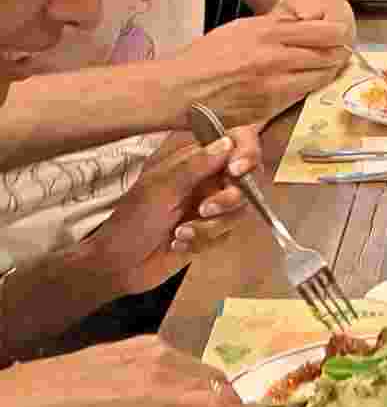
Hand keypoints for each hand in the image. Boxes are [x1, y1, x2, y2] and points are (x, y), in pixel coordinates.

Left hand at [0, 338, 248, 406]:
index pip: (222, 403)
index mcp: (160, 386)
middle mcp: (161, 358)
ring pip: (199, 372)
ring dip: (202, 402)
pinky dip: (181, 387)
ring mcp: (147, 348)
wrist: (9, 403)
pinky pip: (175, 363)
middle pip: (218, 384)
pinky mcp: (132, 347)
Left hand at [89, 127, 262, 295]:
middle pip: (248, 179)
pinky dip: (204, 239)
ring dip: (212, 225)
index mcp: (194, 161)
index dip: (246, 152)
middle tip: (206, 210)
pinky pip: (228, 233)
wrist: (118, 265)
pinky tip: (179, 243)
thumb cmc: (133, 220)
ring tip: (181, 233)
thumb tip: (228, 141)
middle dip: (229, 198)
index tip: (237, 169)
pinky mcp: (212, 232)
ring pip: (240, 210)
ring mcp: (212, 206)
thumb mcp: (160, 189)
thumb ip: (195, 165)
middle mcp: (208, 180)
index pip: (236, 142)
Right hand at [169, 12, 352, 124]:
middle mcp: (275, 59)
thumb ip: (274, 26)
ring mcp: (274, 86)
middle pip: (327, 57)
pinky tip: (303, 83)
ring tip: (325, 68)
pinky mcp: (270, 108)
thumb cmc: (206, 56)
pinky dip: (306, 89)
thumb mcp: (241, 28)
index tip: (342, 36)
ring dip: (325, 73)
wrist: (179, 90)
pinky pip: (299, 96)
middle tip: (340, 54)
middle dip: (337, 55)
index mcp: (268, 34)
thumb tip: (304, 23)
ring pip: (318, 78)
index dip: (339, 35)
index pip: (323, 33)